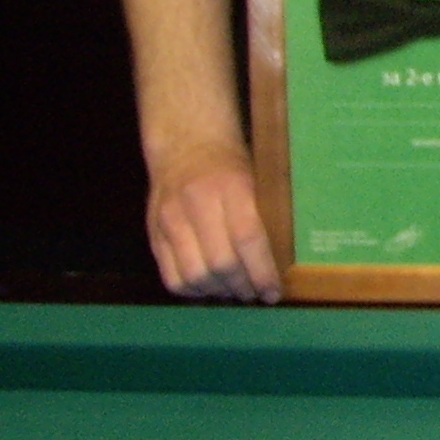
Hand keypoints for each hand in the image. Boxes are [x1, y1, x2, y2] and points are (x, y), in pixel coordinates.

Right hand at [146, 143, 280, 301]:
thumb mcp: (257, 179)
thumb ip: (266, 216)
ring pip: (194, 276)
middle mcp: (196, 204)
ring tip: (235, 293)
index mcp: (231, 186)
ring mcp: (169, 220)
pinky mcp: (153, 233)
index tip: (274, 292)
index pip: (247, 238)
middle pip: (220, 263)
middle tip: (255, 294)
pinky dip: (193, 291)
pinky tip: (209, 288)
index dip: (262, 272)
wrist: (185, 145)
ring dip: (218, 292)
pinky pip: (170, 276)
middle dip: (242, 287)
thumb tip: (286, 264)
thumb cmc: (232, 165)